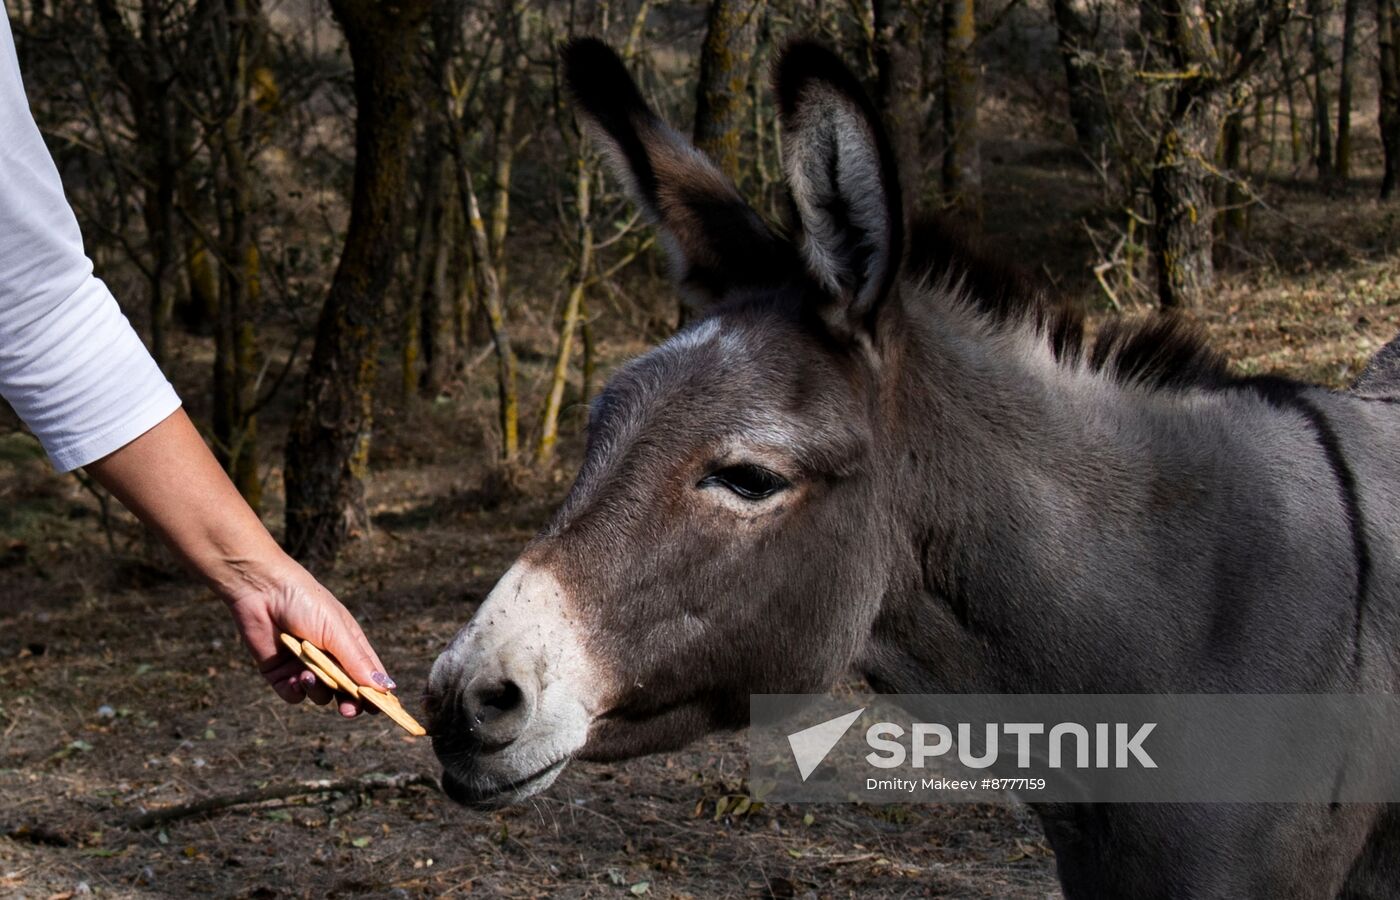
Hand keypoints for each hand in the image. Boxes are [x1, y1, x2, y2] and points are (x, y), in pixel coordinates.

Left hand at [222, 554, 394, 717]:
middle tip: (348, 710)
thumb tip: (385, 687)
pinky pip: (293, 695)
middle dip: (349, 702)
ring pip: (320, 695)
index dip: (377, 692)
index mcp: (349, 645)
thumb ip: (357, 662)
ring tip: (307, 675)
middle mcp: (329, 658)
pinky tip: (293, 679)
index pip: (369, 674)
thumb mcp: (336, 632)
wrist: (262, 591)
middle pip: (346, 691)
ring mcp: (304, 666)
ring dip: (317, 690)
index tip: (383, 709)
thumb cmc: (306, 603)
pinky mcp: (280, 673)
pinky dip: (295, 691)